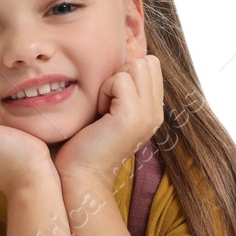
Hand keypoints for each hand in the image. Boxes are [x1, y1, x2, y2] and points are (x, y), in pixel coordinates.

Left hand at [53, 56, 163, 188]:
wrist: (80, 175)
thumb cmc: (84, 143)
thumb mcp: (108, 112)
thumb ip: (119, 90)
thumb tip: (117, 60)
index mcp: (152, 110)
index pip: (151, 65)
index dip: (126, 72)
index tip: (109, 99)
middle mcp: (156, 112)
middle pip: (147, 62)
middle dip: (121, 73)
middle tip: (105, 102)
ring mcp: (147, 114)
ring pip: (137, 66)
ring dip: (112, 81)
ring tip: (103, 108)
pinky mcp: (132, 116)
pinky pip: (120, 79)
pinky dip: (104, 90)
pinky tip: (98, 113)